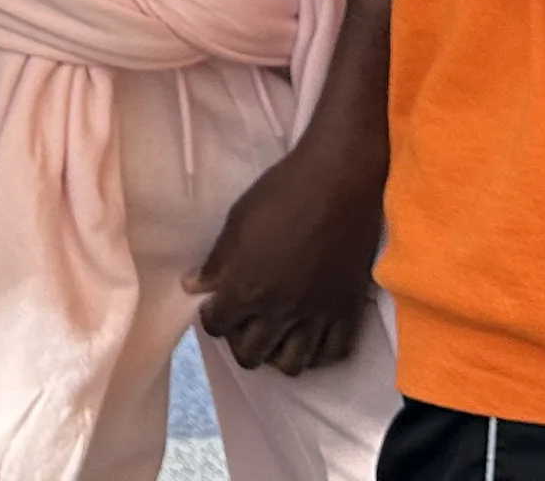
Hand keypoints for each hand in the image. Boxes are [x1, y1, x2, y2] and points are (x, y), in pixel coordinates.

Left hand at [184, 136, 385, 375]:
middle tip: (246, 321)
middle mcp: (279, 311)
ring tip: (278, 334)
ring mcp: (317, 315)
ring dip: (279, 354)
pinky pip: (335, 353)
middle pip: (251, 355)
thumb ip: (217, 261)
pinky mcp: (349, 310)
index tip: (217, 304)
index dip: (213, 317)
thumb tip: (194, 285)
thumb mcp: (237, 221)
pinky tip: (312, 338)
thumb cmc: (282, 192)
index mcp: (246, 289)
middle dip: (241, 342)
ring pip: (293, 365)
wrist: (340, 180)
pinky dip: (320, 353)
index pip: (216, 327)